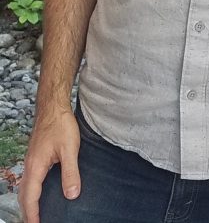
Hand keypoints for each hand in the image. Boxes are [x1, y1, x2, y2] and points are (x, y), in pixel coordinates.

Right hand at [19, 106, 81, 222]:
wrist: (53, 108)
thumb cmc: (61, 125)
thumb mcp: (70, 150)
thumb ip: (71, 173)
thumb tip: (72, 195)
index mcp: (35, 167)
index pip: (31, 198)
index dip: (33, 215)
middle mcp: (30, 167)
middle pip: (24, 196)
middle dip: (28, 212)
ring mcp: (31, 162)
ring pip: (26, 188)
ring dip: (29, 203)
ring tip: (36, 215)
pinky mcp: (36, 158)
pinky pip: (30, 180)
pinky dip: (32, 192)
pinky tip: (40, 193)